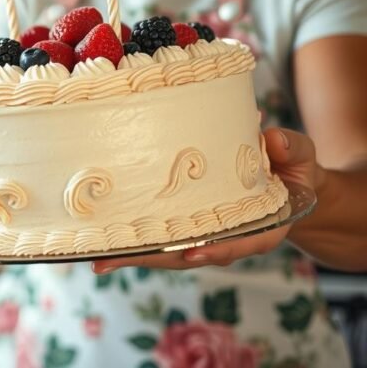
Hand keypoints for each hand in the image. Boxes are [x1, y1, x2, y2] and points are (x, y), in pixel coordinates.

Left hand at [91, 128, 321, 273]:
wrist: (287, 182)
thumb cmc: (292, 168)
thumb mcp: (299, 155)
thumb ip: (290, 148)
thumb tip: (270, 137)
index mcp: (262, 227)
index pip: (239, 243)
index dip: (216, 248)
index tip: (192, 252)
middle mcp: (229, 238)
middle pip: (188, 254)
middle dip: (151, 258)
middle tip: (109, 260)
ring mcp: (206, 235)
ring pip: (168, 251)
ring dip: (133, 255)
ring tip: (97, 258)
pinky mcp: (189, 226)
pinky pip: (162, 237)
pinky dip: (135, 241)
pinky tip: (103, 243)